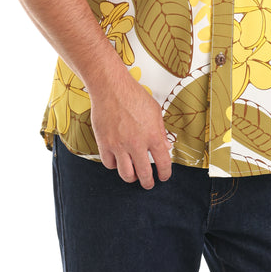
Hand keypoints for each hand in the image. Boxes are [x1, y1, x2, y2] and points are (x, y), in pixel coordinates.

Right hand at [90, 70, 172, 189]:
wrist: (111, 88)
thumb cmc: (133, 95)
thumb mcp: (155, 111)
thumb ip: (161, 131)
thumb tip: (166, 147)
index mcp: (153, 135)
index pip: (163, 163)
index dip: (165, 174)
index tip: (163, 177)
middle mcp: (136, 144)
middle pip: (144, 174)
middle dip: (148, 182)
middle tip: (148, 183)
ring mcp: (119, 145)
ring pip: (126, 174)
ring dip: (131, 178)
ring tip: (133, 176)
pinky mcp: (104, 144)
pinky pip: (110, 164)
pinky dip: (115, 165)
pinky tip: (118, 161)